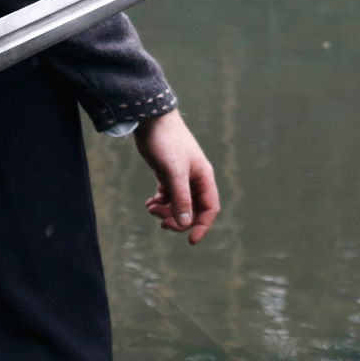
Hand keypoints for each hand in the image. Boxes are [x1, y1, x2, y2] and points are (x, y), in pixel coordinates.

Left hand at [133, 110, 218, 243]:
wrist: (150, 119)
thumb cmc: (165, 142)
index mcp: (203, 178)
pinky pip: (168, 197)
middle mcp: (195, 180)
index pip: (210, 209)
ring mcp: (181, 177)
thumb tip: (185, 224)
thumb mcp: (174, 172)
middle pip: (193, 210)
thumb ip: (181, 198)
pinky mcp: (167, 174)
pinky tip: (149, 203)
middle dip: (178, 220)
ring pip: (179, 205)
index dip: (202, 226)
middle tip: (161, 222)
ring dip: (166, 212)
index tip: (190, 241)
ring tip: (151, 208)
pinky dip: (159, 203)